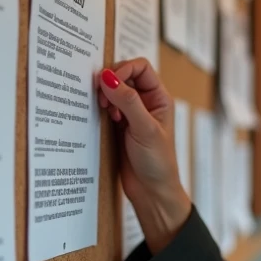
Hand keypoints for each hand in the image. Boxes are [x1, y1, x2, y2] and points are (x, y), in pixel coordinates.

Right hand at [98, 59, 190, 251]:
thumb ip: (127, 101)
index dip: (123, 70)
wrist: (151, 192)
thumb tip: (108, 77)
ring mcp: (133, 114)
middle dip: (111, 81)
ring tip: (104, 110)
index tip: (109, 83)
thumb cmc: (157, 162)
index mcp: (159, 98)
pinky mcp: (120, 126)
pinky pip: (107, 107)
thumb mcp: (144, 129)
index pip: (141, 68)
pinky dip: (101, 107)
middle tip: (101, 98)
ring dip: (105, 95)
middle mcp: (147, 103)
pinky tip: (103, 118)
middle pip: (125, 76)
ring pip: (114, 91)